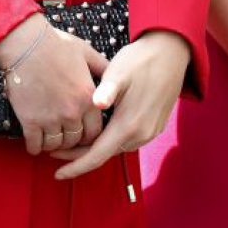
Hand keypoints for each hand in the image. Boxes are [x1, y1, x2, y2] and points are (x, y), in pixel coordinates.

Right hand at [0, 14, 107, 156]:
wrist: (26, 44)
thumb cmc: (56, 45)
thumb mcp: (86, 53)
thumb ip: (102, 67)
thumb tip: (112, 76)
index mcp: (89, 97)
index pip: (96, 131)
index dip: (89, 134)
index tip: (81, 131)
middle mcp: (73, 112)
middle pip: (77, 140)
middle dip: (72, 141)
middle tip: (64, 136)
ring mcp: (51, 118)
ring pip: (56, 145)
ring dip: (53, 145)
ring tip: (49, 139)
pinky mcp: (30, 121)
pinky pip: (35, 144)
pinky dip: (35, 147)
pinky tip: (34, 144)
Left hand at [53, 29, 190, 180]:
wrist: (172, 53)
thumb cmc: (141, 60)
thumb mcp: (119, 72)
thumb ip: (107, 90)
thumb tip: (97, 103)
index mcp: (128, 125)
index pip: (97, 156)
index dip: (75, 167)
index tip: (57, 174)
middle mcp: (141, 134)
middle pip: (105, 154)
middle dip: (80, 156)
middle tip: (55, 151)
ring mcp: (150, 132)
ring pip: (116, 148)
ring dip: (95, 148)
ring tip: (73, 140)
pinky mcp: (155, 126)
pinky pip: (128, 140)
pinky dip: (110, 140)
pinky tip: (99, 131)